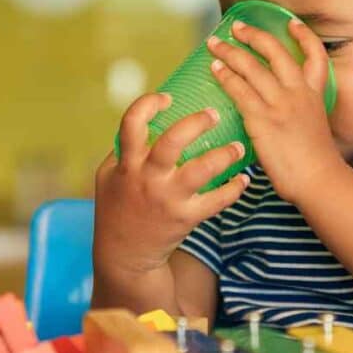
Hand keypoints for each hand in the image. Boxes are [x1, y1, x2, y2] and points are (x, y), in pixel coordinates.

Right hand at [93, 93, 249, 277]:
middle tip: (214, 113)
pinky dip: (234, 189)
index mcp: (128, 163)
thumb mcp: (108, 175)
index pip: (132, 122)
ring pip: (202, 170)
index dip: (149, 104)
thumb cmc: (116, 207)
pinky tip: (243, 179)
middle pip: (173, 140)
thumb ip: (125, 150)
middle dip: (197, 122)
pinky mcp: (186, 218)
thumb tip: (149, 120)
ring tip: (239, 147)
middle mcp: (148, 177)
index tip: (167, 98)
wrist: (123, 254)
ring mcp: (168, 199)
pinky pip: (216, 201)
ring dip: (225, 155)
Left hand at [206, 19, 342, 202]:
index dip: (303, 36)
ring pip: (251, 67)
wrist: (318, 180)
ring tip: (214, 43)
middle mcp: (298, 93)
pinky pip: (238, 90)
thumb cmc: (316, 163)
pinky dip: (225, 76)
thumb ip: (298, 113)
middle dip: (253, 35)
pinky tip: (214, 69)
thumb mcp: (314, 128)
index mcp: (314, 95)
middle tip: (236, 27)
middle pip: (275, 52)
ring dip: (230, 52)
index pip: (315, 55)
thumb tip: (276, 112)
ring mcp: (280, 104)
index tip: (291, 23)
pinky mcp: (262, 118)